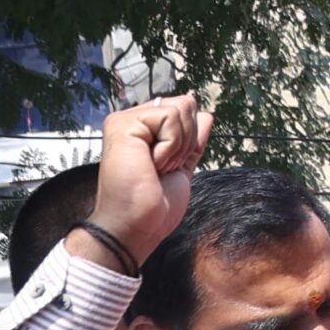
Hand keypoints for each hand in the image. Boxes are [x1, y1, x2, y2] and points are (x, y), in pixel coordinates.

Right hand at [82, 95, 212, 267]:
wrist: (138, 225)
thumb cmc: (155, 205)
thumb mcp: (182, 166)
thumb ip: (192, 140)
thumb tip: (207, 115)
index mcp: (145, 131)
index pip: (185, 111)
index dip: (190, 139)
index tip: (168, 167)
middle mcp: (133, 121)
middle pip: (187, 103)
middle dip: (187, 140)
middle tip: (162, 168)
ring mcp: (125, 121)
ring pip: (181, 108)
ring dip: (178, 145)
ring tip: (156, 167)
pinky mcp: (122, 124)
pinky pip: (170, 117)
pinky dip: (170, 146)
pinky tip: (150, 164)